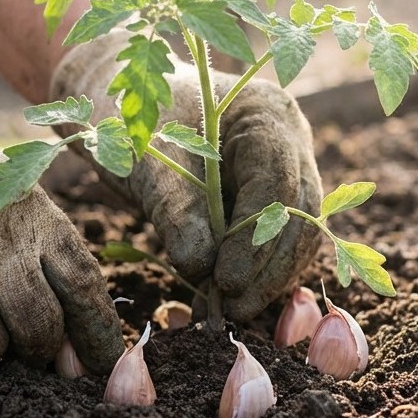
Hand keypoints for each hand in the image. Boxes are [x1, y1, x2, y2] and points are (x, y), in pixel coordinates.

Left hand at [53, 33, 322, 319]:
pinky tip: (235, 301)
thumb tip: (201, 269)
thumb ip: (176, 209)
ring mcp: (287, 167)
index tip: (227, 281)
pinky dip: (262, 273)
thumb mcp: (146, 160)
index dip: (256, 239)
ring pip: (298, 232)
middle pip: (299, 213)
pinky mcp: (272, 196)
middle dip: (269, 266)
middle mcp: (290, 138)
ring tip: (231, 313)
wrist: (118, 104)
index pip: (278, 184)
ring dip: (270, 278)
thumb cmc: (130, 118)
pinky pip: (279, 241)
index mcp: (266, 113)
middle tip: (233, 309)